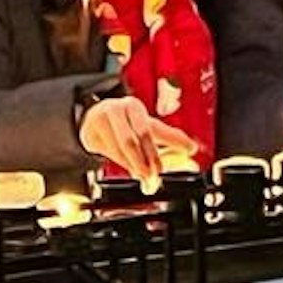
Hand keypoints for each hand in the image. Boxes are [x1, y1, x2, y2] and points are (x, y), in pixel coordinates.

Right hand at [78, 96, 196, 183]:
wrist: (91, 120)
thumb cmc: (124, 123)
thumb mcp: (146, 127)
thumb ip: (170, 138)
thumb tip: (192, 148)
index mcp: (134, 107)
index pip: (150, 129)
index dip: (163, 146)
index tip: (174, 160)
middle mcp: (118, 110)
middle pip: (133, 139)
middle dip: (145, 160)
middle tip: (154, 175)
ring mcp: (102, 120)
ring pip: (121, 147)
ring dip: (134, 164)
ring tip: (144, 175)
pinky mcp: (90, 132)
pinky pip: (108, 151)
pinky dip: (122, 163)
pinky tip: (130, 168)